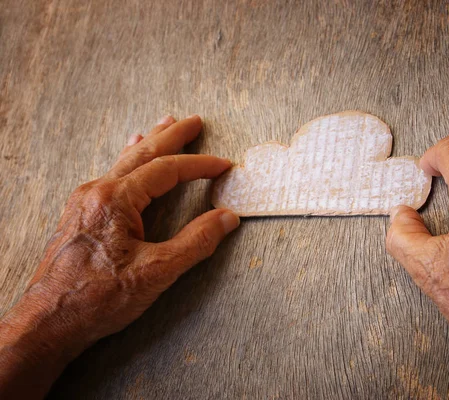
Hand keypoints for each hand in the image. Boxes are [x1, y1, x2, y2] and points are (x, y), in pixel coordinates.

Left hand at [0, 115, 239, 397]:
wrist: (48, 321)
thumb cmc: (98, 298)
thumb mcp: (157, 272)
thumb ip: (196, 242)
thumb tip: (227, 219)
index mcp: (116, 200)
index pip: (166, 170)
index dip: (199, 165)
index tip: (223, 165)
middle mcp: (98, 191)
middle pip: (143, 154)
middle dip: (172, 136)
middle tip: (194, 121)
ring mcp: (86, 200)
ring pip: (125, 161)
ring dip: (150, 142)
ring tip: (166, 125)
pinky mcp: (81, 213)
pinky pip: (111, 175)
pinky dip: (129, 160)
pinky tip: (129, 152)